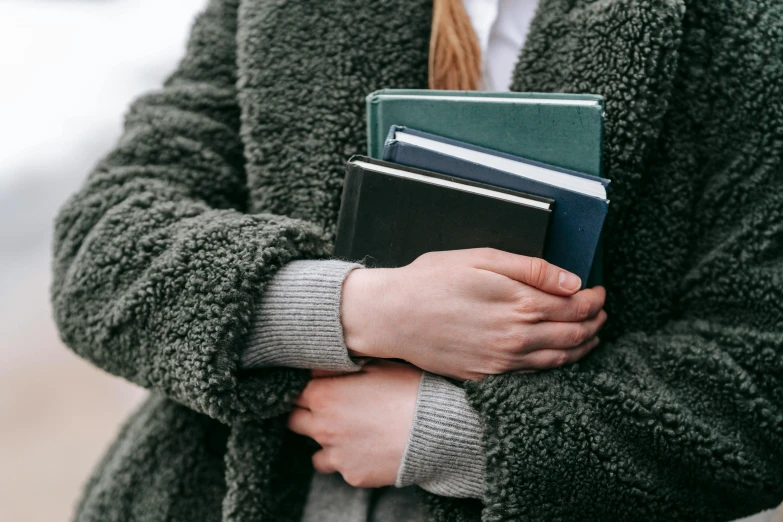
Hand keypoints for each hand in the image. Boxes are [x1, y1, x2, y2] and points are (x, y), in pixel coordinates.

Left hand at [287, 361, 420, 487]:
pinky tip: (371, 450)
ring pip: (316, 452)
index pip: (295, 392)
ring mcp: (336, 455)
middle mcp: (322, 427)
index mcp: (323, 395)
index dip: (307, 389)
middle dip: (306, 415)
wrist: (433, 430)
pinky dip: (352, 461)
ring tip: (351, 435)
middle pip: (295, 421)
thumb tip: (320, 365)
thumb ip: (340, 366)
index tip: (318, 388)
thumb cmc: (407, 390)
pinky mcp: (353, 475)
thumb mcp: (375, 365)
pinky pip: (343, 469)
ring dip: (326, 443)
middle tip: (329, 410)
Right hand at [341, 248, 606, 379]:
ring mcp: (502, 361)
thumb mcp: (482, 259)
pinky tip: (558, 356)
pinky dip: (556, 365)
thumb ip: (531, 269)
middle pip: (573, 335)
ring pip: (558, 359)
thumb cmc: (431, 281)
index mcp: (519, 304)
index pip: (575, 306)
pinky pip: (533, 375)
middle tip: (601, 313)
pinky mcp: (487, 376)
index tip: (599, 292)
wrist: (392, 316)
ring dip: (581, 346)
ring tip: (590, 335)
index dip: (594, 299)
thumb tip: (572, 280)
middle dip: (594, 323)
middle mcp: (516, 338)